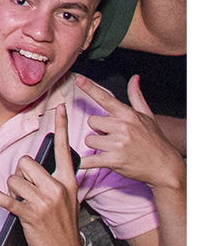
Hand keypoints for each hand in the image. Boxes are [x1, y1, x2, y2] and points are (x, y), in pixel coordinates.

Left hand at [0, 104, 83, 245]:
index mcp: (68, 182)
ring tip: (23, 203)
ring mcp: (43, 201)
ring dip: (12, 189)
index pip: (64, 150)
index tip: (59, 108)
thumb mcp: (67, 200)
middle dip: (20, 174)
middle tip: (26, 191)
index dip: (62, 127)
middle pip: (26, 162)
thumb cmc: (63, 226)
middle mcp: (57, 188)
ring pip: (13, 179)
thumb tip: (32, 169)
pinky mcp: (28, 213)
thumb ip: (54, 181)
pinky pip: (4, 197)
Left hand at [78, 74, 185, 190]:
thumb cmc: (155, 141)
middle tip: (112, 136)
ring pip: (89, 140)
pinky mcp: (114, 161)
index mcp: (129, 115)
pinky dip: (83, 163)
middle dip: (98, 129)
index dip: (90, 88)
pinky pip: (89, 160)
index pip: (106, 98)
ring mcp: (118, 144)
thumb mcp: (148, 116)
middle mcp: (123, 127)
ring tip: (112, 148)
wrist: (166, 167)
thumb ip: (136, 96)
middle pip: (91, 121)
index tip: (79, 79)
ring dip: (96, 145)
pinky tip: (82, 163)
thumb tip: (134, 78)